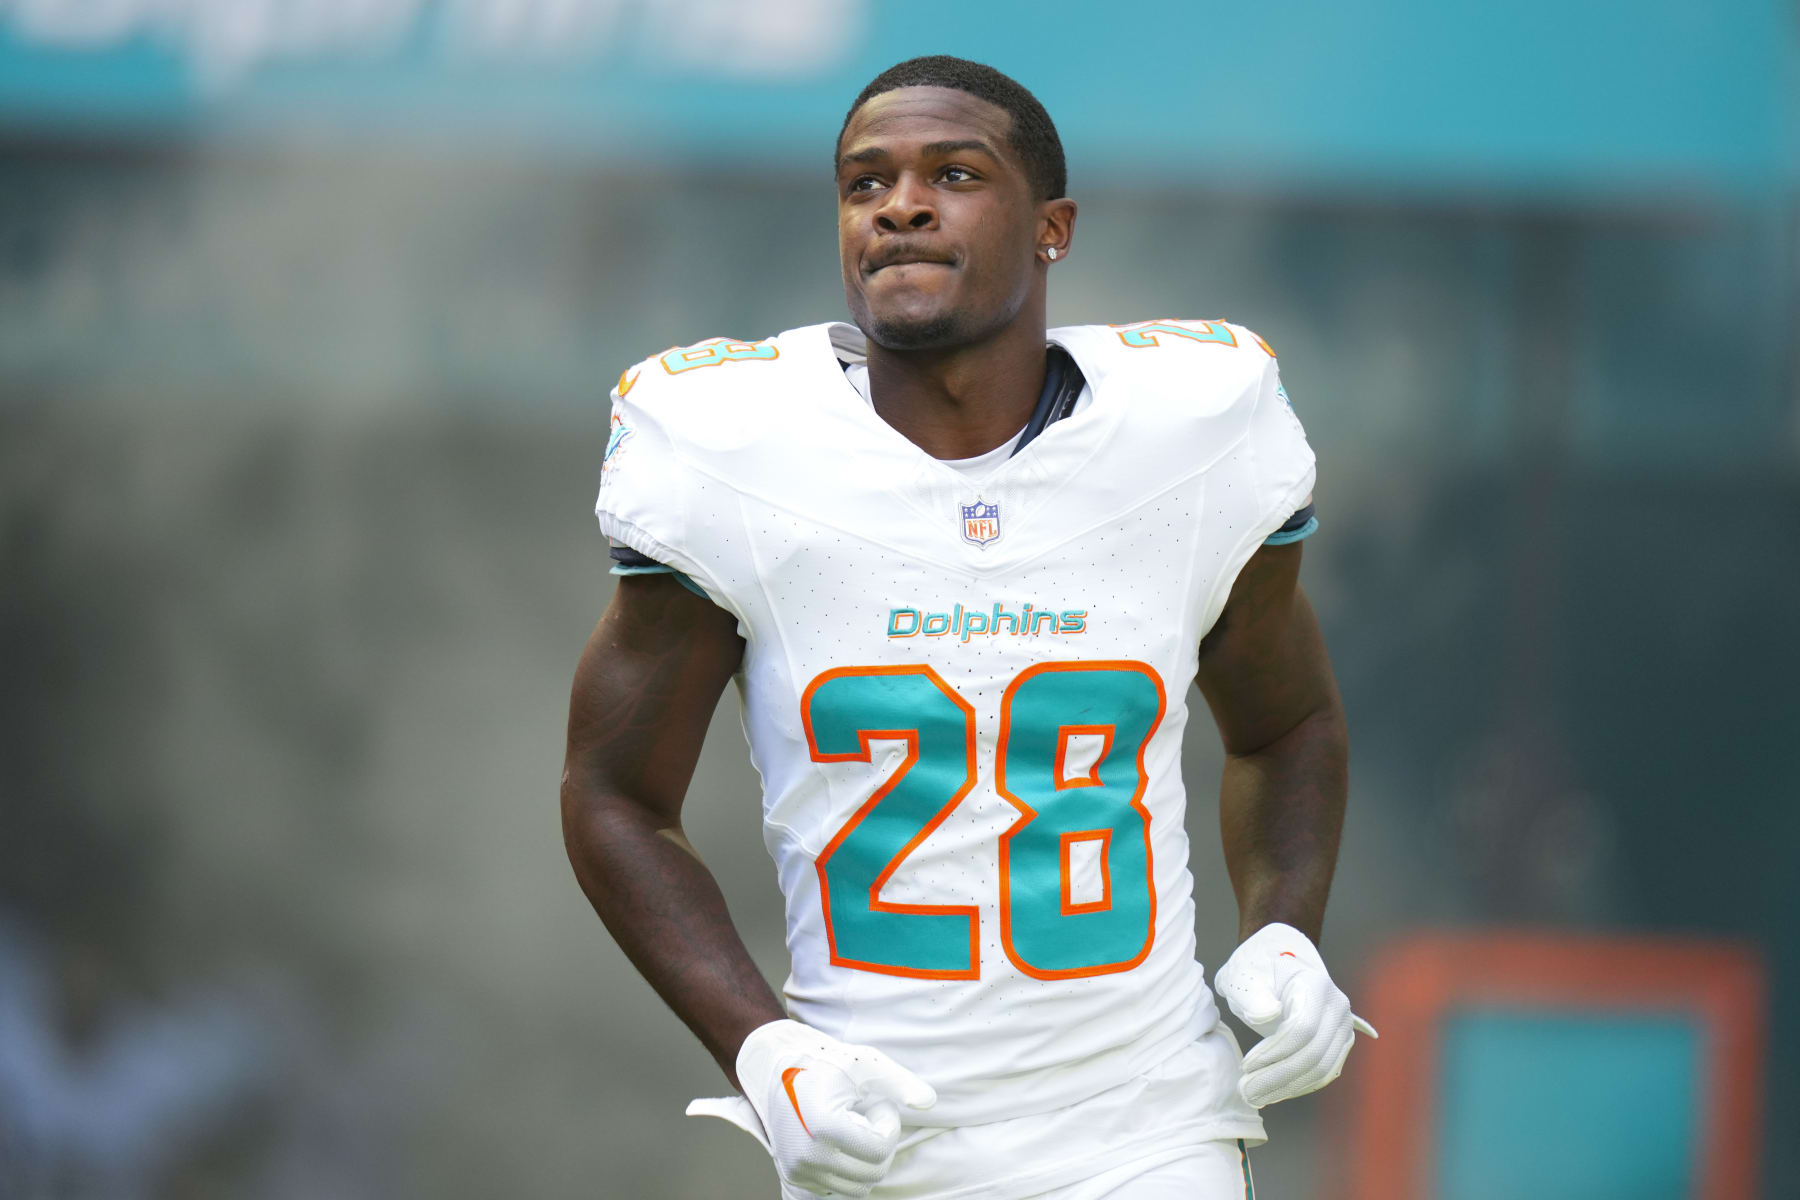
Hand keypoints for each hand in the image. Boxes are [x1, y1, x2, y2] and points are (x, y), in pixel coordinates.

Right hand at [698, 1019, 935, 1197]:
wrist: (773, 1068)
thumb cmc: (821, 1062)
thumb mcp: (864, 1063)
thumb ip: (899, 1082)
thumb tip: (929, 1102)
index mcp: (823, 1127)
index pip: (880, 1149)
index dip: (888, 1124)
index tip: (877, 1103)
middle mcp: (807, 1156)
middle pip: (873, 1173)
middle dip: (881, 1143)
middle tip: (867, 1114)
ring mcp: (799, 1171)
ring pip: (859, 1187)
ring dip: (866, 1159)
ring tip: (854, 1127)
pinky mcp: (795, 1178)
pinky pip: (839, 1189)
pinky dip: (850, 1171)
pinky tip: (843, 1142)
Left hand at [1212, 923, 1375, 1107]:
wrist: (1278, 967)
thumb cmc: (1259, 970)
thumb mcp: (1246, 976)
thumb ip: (1254, 995)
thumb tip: (1269, 1015)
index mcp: (1317, 985)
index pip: (1303, 1028)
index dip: (1275, 1052)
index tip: (1246, 1066)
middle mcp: (1338, 1007)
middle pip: (1314, 1053)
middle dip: (1278, 1077)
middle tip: (1246, 1091)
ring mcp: (1343, 1027)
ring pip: (1322, 1069)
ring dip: (1287, 1088)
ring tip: (1255, 1096)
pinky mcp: (1339, 1044)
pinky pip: (1324, 1072)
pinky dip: (1299, 1086)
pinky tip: (1273, 1092)